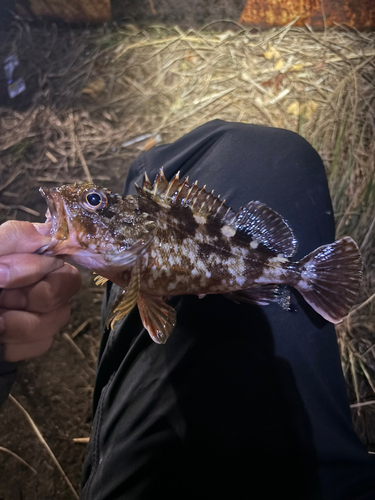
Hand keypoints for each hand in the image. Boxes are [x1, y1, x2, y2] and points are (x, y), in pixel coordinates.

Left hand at [0, 221, 80, 361]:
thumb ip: (10, 240)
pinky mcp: (36, 336)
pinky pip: (43, 342)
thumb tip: (37, 246)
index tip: (2, 278)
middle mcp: (41, 275)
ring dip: (22, 324)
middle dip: (32, 297)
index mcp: (28, 249)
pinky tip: (0, 338)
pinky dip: (16, 344)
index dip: (37, 268)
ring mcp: (42, 307)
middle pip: (68, 284)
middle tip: (0, 298)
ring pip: (58, 317)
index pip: (59, 249)